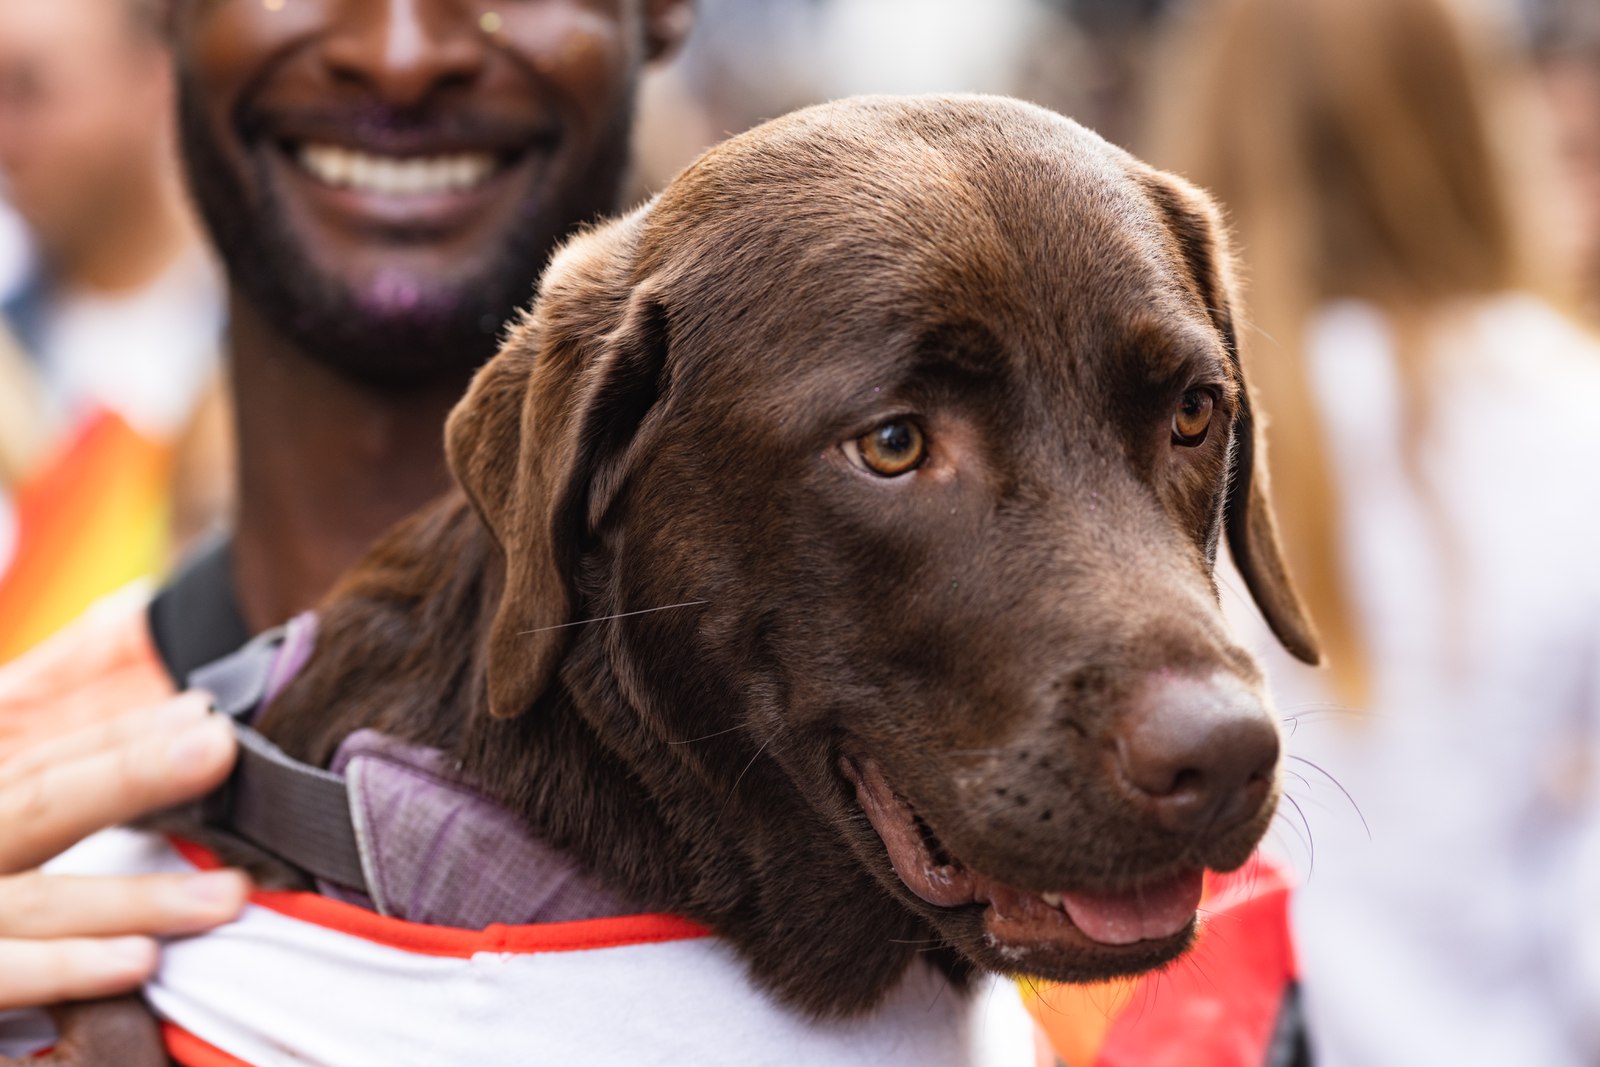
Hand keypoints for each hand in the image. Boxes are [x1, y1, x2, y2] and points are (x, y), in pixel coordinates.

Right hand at [0, 693, 248, 1010]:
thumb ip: (32, 820)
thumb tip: (137, 772)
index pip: (41, 767)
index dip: (121, 738)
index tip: (205, 714)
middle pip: (36, 803)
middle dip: (129, 774)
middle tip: (220, 746)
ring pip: (34, 900)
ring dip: (132, 895)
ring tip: (225, 895)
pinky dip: (64, 970)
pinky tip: (138, 961)